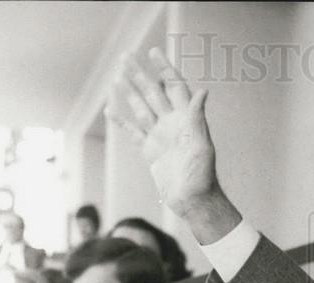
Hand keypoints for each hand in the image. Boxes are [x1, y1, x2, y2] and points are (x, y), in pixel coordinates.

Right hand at [107, 49, 239, 240]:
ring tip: (117, 75)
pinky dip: (122, 121)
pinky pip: (134, 132)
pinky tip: (110, 110)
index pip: (174, 86)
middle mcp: (172, 124)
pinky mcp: (151, 151)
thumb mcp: (201, 145)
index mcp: (186, 119)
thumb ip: (197, 118)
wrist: (193, 200)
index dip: (164, 68)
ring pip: (141, 108)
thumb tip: (203, 91)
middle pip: (153, 92)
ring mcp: (160, 136)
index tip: (154, 52)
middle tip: (126, 55)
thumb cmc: (202, 175)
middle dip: (140, 74)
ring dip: (129, 92)